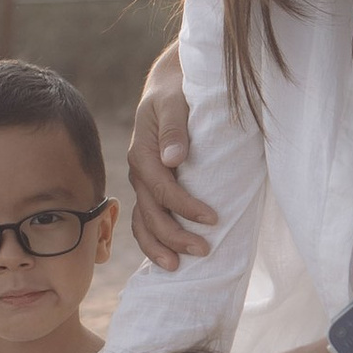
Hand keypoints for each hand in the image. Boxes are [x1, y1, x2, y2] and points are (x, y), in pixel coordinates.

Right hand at [126, 44, 215, 270]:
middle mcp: (138, 171)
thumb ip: (174, 127)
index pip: (162, 189)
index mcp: (142, 153)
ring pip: (143, 223)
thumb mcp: (174, 101)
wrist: (169, 86)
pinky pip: (146, 220)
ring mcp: (142, 183)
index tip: (213, 219)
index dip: (186, 208)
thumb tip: (173, 158)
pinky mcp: (150, 188)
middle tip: (205, 250)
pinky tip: (169, 258)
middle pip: (151, 213)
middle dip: (175, 236)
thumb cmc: (177, 92)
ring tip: (178, 266)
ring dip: (159, 247)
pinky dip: (154, 241)